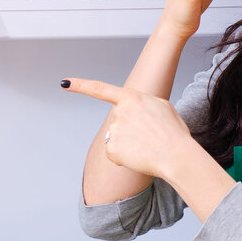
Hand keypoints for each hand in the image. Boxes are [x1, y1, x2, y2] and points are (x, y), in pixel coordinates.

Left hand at [61, 77, 193, 178]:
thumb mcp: (162, 106)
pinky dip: (125, 158)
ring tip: (147, 147)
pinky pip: (114, 154)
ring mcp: (113, 131)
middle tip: (149, 137)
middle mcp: (118, 112)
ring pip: (115, 139)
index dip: (81, 85)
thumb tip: (133, 109)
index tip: (65, 83)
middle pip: (117, 122)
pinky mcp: (111, 150)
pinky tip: (139, 157)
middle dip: (129, 130)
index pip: (100, 89)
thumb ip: (143, 103)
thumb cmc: (173, 132)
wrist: (176, 155)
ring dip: (128, 144)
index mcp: (131, 98)